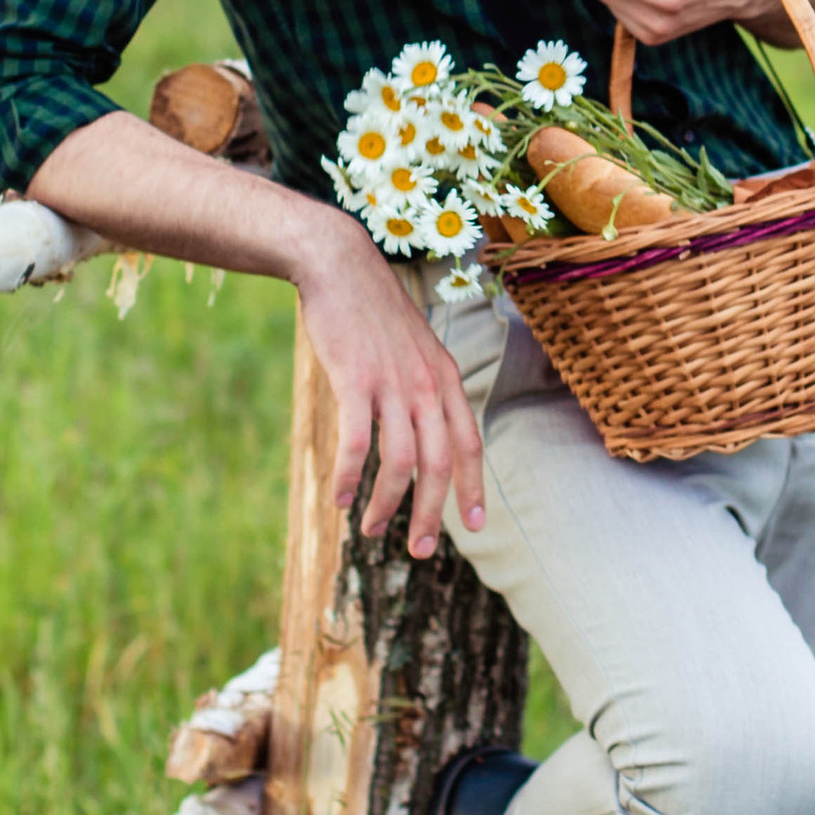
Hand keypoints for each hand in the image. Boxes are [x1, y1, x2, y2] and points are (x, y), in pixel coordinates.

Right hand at [293, 209, 487, 558]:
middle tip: (419, 550)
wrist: (338, 264)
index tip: (475, 526)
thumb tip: (423, 427)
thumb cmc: (371, 310)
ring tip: (371, 531)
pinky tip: (338, 498)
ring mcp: (392, 383)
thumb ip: (423, 385)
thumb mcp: (414, 346)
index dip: (474, 488)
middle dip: (430, 514)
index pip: (470, 444)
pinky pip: (357, 444)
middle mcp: (426, 385)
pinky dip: (348, 478)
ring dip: (386, 505)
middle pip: (439, 465)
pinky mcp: (355, 380)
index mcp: (445, 378)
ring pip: (399, 463)